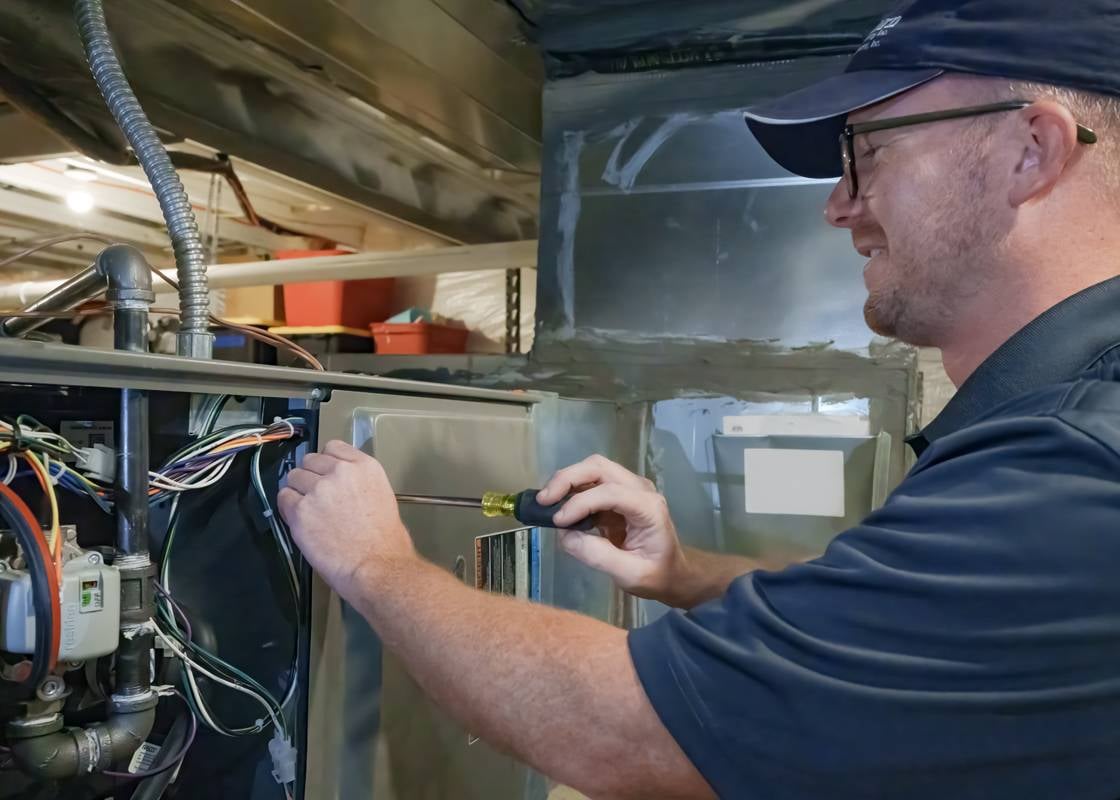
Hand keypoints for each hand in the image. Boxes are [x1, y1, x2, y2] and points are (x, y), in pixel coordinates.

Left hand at [278, 440, 414, 603]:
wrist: (376, 566)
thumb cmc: (386, 540)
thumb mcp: (382, 496)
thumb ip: (359, 482)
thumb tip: (340, 484)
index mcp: (365, 466)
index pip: (333, 447)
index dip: (326, 462)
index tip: (327, 475)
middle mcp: (340, 471)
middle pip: (309, 460)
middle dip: (311, 476)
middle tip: (317, 498)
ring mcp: (318, 489)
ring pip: (293, 477)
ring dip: (298, 491)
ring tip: (309, 511)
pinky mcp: (300, 510)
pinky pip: (284, 498)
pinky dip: (288, 508)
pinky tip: (300, 520)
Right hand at [539, 455, 687, 603]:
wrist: (673, 572)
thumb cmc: (657, 574)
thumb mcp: (630, 574)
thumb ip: (598, 555)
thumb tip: (565, 536)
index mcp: (648, 507)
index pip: (610, 492)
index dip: (580, 503)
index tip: (558, 522)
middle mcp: (640, 489)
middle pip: (599, 467)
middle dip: (567, 479)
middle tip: (544, 501)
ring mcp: (629, 487)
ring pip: (593, 469)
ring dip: (567, 481)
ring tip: (547, 503)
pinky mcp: (618, 493)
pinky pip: (591, 483)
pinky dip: (572, 490)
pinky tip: (559, 508)